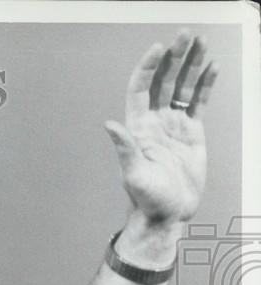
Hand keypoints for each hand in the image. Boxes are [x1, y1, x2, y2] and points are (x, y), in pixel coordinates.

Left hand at [105, 30, 217, 225]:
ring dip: (191, 64)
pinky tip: (212, 66)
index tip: (159, 48)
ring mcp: (173, 125)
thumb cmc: (147, 199)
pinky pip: (198, 102)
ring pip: (183, 87)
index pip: (141, 89)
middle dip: (174, 57)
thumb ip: (125, 148)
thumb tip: (110, 125)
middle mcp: (154, 122)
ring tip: (201, 41)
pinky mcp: (191, 132)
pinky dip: (205, 83)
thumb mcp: (134, 174)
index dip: (149, 68)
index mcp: (139, 128)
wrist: (167, 213)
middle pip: (164, 81)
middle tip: (186, 33)